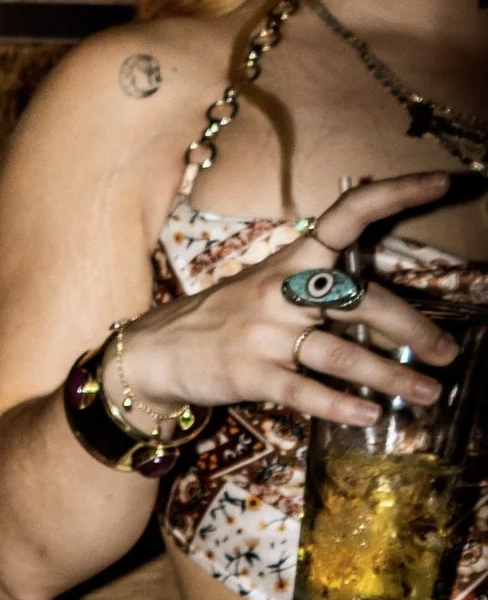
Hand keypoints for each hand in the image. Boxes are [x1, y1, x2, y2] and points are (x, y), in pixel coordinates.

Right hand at [109, 171, 458, 427]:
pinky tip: (368, 415)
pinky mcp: (249, 373)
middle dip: (413, 328)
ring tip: (427, 395)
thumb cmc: (221, 322)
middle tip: (448, 354)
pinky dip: (341, 405)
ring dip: (392, 377)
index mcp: (290, 261)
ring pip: (342, 354)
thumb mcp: (265, 288)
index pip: (346, 216)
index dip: (394, 195)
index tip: (440, 183)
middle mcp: (281, 290)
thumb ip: (316, 287)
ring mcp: (264, 333)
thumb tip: (381, 304)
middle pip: (362, 301)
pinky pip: (305, 391)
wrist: (153, 353)